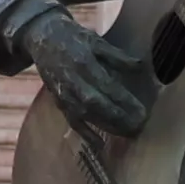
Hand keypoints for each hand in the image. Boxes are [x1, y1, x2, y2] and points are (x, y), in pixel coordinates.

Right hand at [24, 9, 154, 139]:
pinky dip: (85, 134)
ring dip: (106, 126)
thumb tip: (140, 66)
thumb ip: (117, 56)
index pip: (107, 86)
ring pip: (85, 114)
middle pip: (96, 103)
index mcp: (84, 62)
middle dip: (118, 117)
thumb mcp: (96, 41)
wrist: (42, 38)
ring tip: (127, 133)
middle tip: (139, 126)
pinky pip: (72, 121)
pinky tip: (100, 145)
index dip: (124, 100)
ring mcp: (64, 93)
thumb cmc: (74, 38)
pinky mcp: (59, 102)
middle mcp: (72, 80)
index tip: (142, 111)